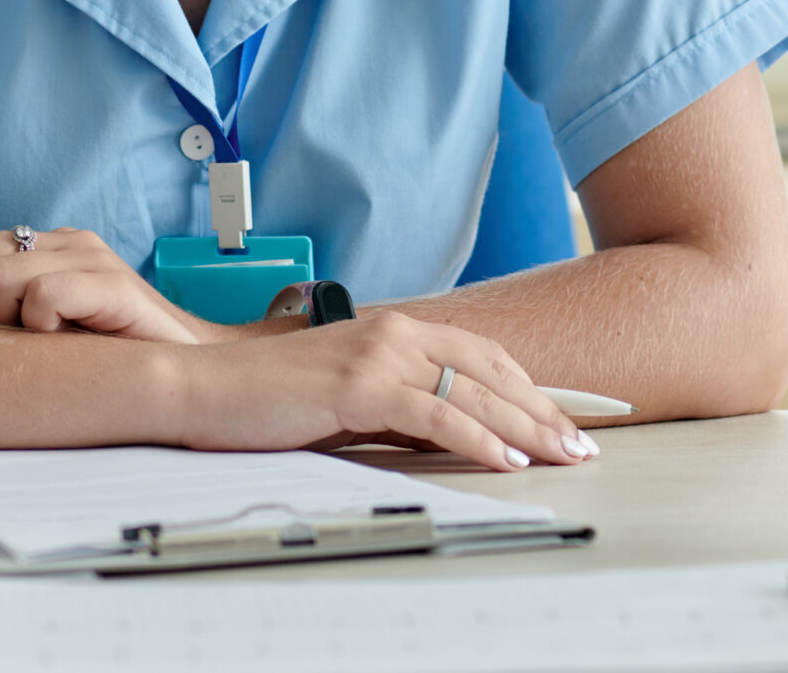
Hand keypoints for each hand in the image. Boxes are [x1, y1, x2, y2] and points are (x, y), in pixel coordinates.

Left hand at [0, 227, 215, 343]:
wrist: (188, 366)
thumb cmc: (112, 356)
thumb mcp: (50, 330)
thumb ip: (11, 314)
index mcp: (49, 246)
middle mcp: (66, 241)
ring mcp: (90, 257)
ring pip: (1, 277)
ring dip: (6, 322)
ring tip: (37, 348)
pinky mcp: (111, 283)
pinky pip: (43, 297)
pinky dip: (40, 327)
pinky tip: (64, 346)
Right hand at [174, 310, 597, 471]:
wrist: (203, 387)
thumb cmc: (269, 396)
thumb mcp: (346, 394)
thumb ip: (397, 403)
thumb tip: (449, 432)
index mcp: (394, 329)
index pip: (483, 356)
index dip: (530, 387)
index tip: (567, 415)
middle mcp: (394, 333)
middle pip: (491, 373)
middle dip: (543, 411)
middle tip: (583, 442)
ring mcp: (377, 356)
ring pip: (473, 393)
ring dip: (526, 428)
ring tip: (562, 454)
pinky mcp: (358, 387)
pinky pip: (434, 415)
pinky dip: (477, 438)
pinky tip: (505, 459)